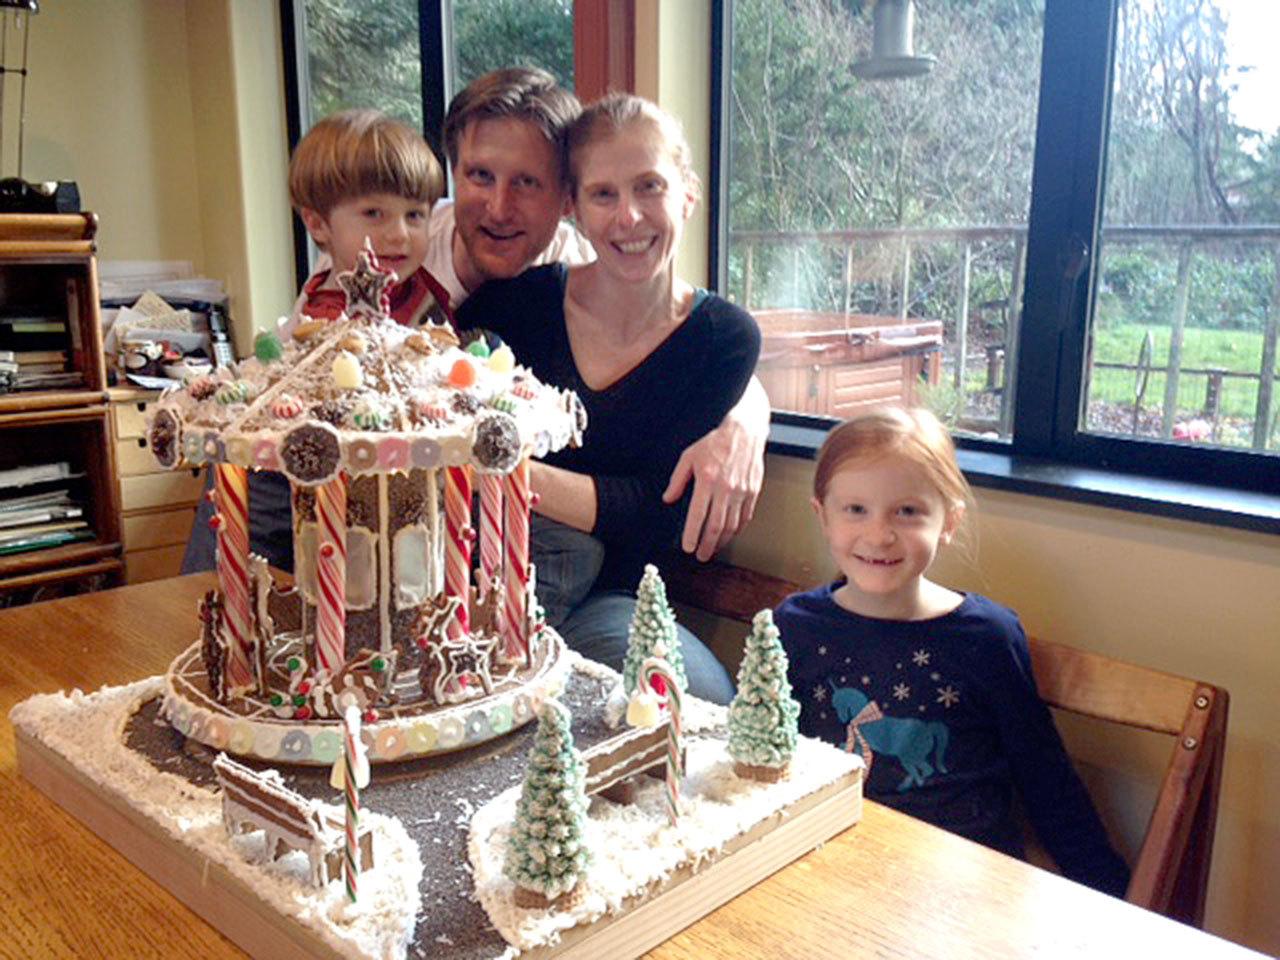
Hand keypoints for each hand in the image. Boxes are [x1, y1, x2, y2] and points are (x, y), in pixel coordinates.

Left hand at [663, 391, 767, 560]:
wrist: (744, 433)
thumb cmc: (714, 443)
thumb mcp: (688, 457)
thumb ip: (677, 480)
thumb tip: (668, 499)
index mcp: (707, 480)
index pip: (698, 514)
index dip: (692, 534)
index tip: (687, 547)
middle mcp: (725, 488)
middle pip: (716, 525)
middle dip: (707, 544)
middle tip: (700, 556)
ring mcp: (741, 492)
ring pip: (732, 525)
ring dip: (722, 541)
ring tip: (713, 549)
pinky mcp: (753, 492)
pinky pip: (745, 517)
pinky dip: (736, 530)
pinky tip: (729, 536)